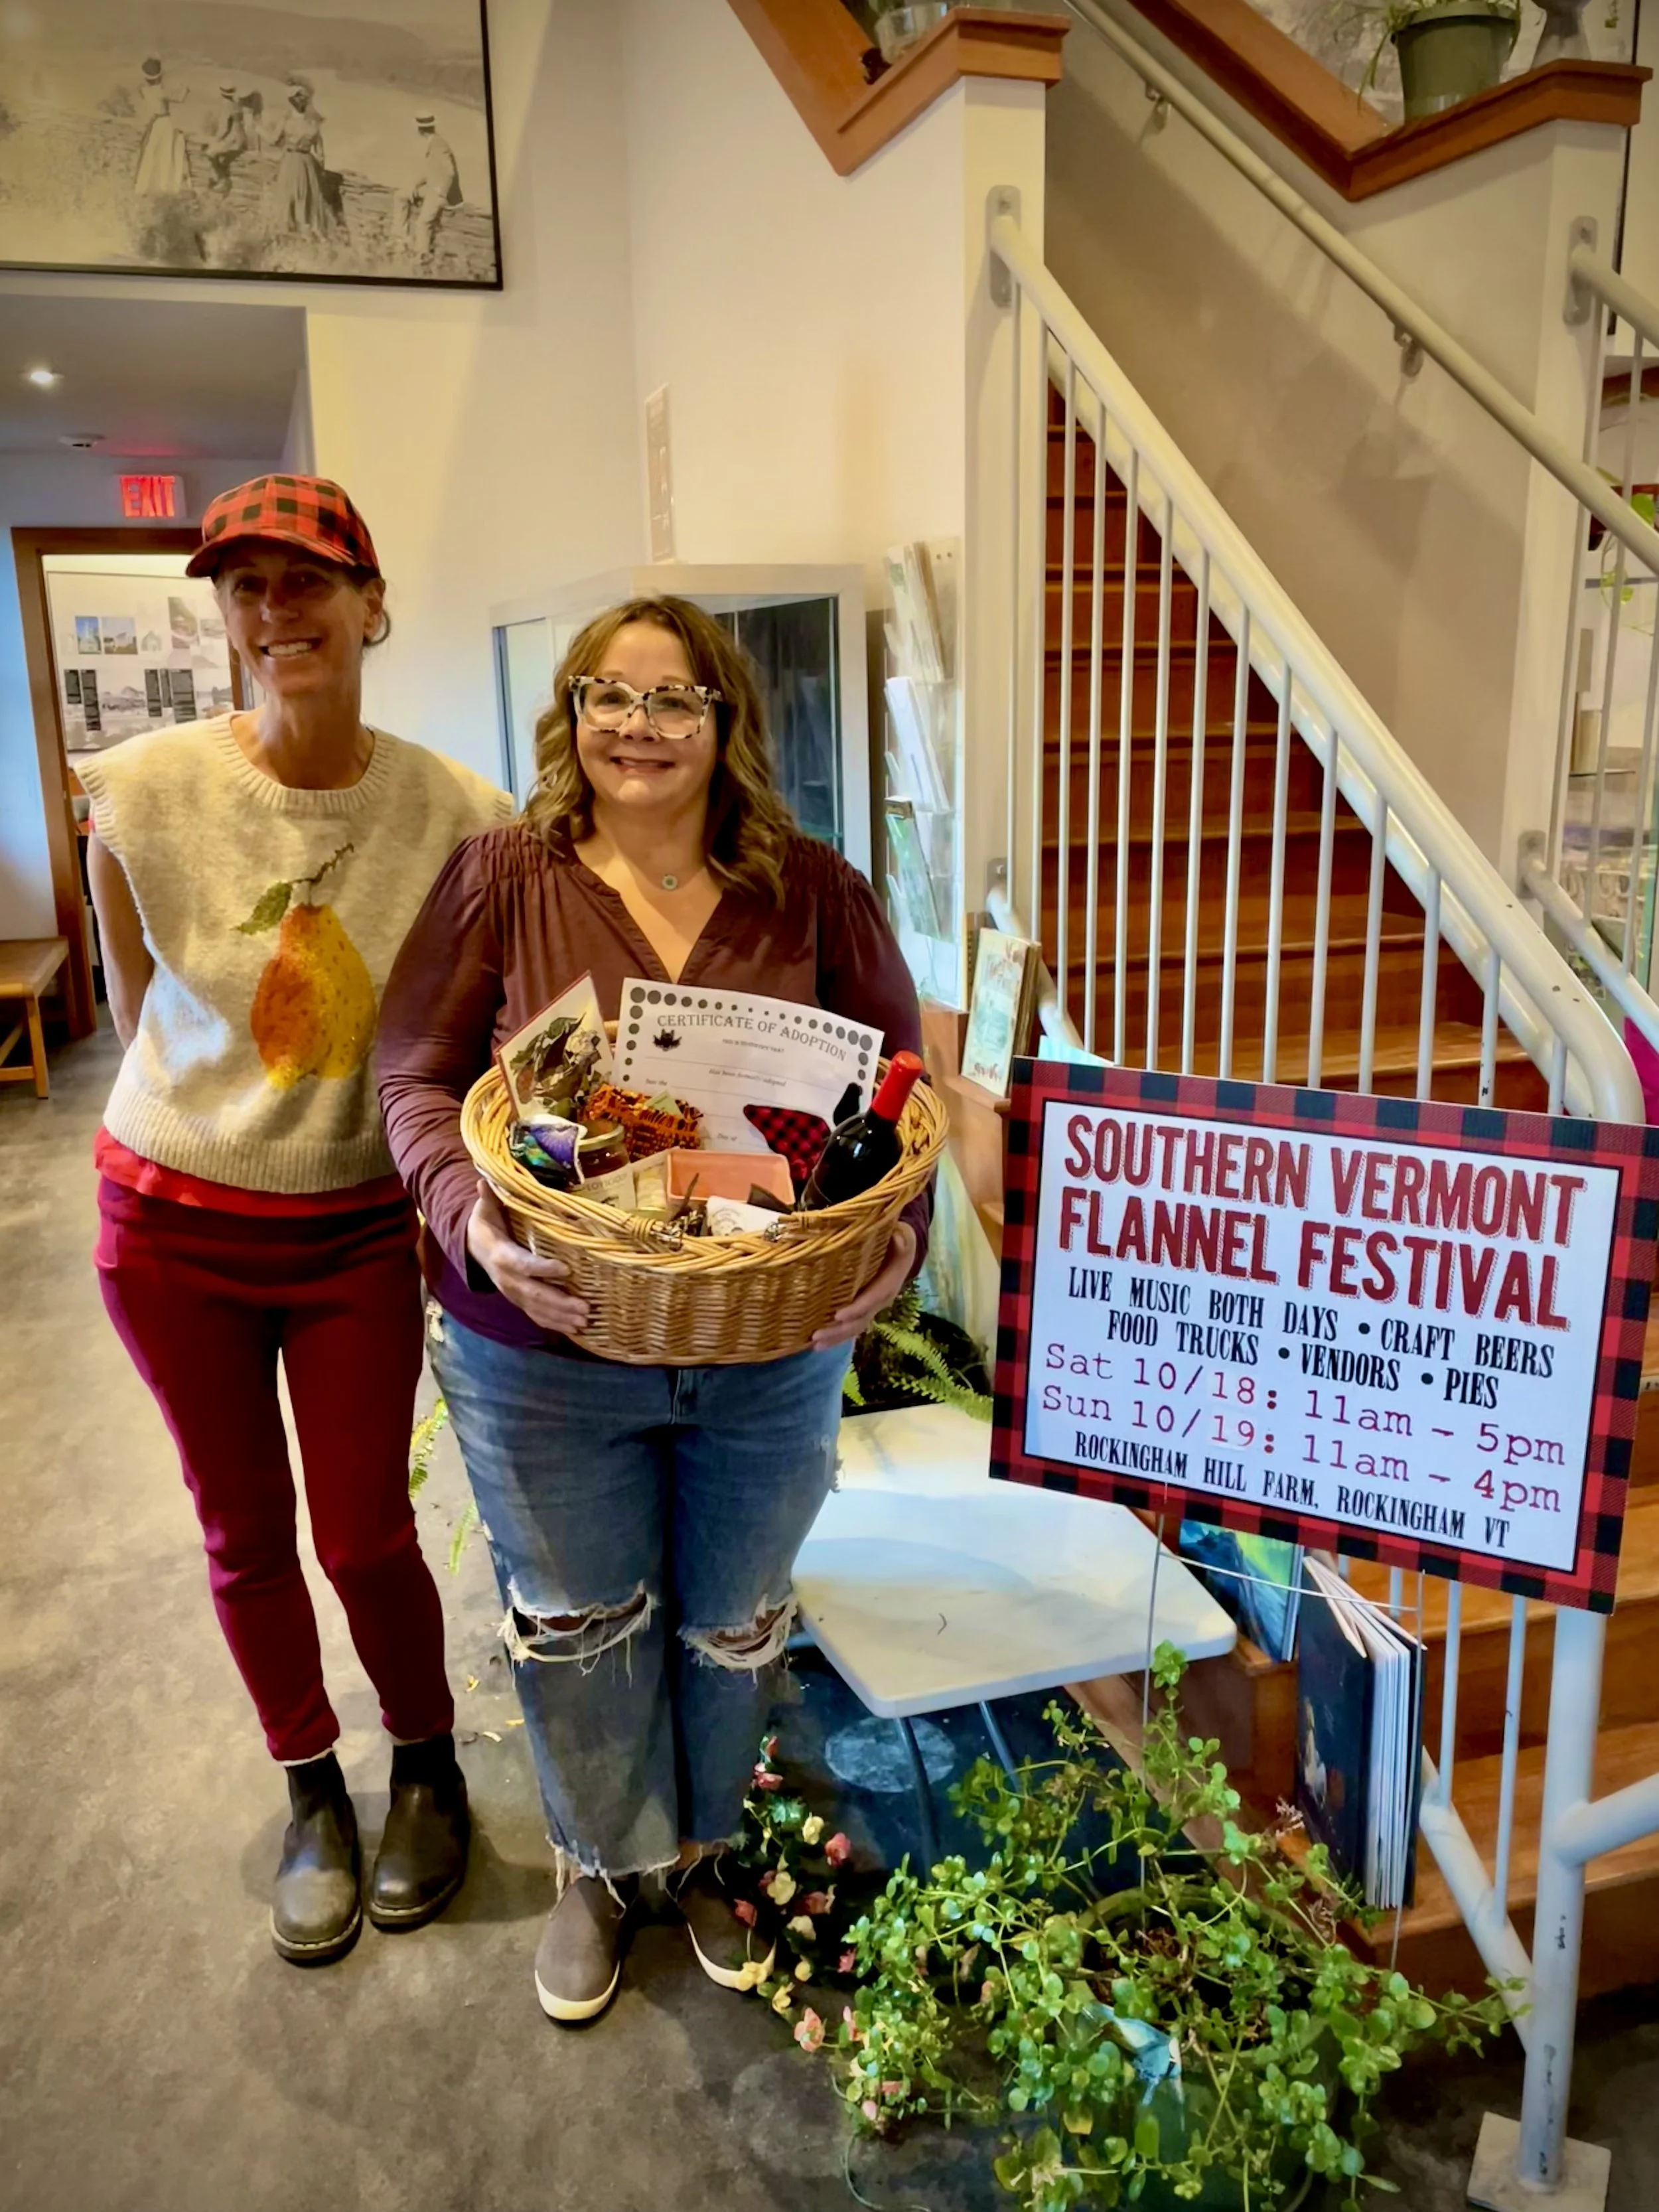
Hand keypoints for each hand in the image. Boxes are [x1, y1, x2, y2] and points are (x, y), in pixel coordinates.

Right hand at [465, 1180, 591, 1336]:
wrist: (473, 1248)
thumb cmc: (486, 1225)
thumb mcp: (485, 1210)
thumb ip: (488, 1198)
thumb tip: (484, 1179)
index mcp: (502, 1256)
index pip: (523, 1264)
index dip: (543, 1268)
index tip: (566, 1269)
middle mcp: (508, 1280)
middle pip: (535, 1294)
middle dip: (560, 1302)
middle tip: (584, 1308)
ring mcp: (514, 1294)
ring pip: (538, 1309)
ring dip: (561, 1317)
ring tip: (585, 1321)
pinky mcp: (519, 1301)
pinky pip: (537, 1316)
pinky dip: (554, 1324)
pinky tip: (574, 1330)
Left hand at [811, 1223, 917, 1351]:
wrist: (902, 1253)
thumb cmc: (898, 1242)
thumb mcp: (903, 1236)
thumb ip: (901, 1239)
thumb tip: (898, 1236)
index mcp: (889, 1283)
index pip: (873, 1299)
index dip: (857, 1308)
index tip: (838, 1315)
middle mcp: (881, 1300)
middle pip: (861, 1320)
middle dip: (839, 1330)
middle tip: (816, 1336)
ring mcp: (872, 1308)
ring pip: (855, 1328)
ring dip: (835, 1338)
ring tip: (815, 1344)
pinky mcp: (864, 1310)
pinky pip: (852, 1327)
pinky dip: (837, 1336)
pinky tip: (819, 1343)